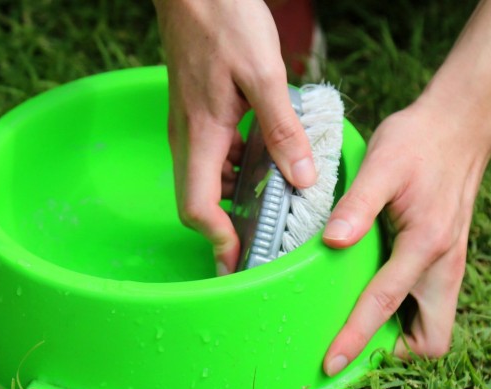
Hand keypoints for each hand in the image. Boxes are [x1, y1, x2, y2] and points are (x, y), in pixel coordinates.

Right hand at [154, 0, 315, 274]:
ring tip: (266, 212)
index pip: (198, 208)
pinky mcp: (196, 111)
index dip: (218, 241)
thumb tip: (302, 179)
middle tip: (255, 249)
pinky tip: (263, 163)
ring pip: (204, 180)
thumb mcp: (264, 75)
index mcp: (202, 134)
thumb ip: (283, 130)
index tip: (239, 262)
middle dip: (222, 232)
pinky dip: (234, 171)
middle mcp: (187, 136)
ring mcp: (188, 124)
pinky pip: (211, 156)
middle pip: (196, 202)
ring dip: (230, 202)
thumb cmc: (224, 20)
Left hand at [319, 0, 490, 376]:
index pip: (385, 304)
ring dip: (400, 333)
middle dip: (394, 350)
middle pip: (431, 339)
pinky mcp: (446, 257)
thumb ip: (357, 204)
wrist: (461, 124)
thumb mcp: (383, 164)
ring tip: (359, 320)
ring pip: (433, 325)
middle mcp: (444, 264)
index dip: (356, 338)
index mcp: (426, 245)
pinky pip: (430, 303)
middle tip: (353, 340)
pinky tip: (374, 289)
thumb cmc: (420, 141)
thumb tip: (332, 241)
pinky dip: (406, 311)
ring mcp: (449, 263)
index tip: (331, 363)